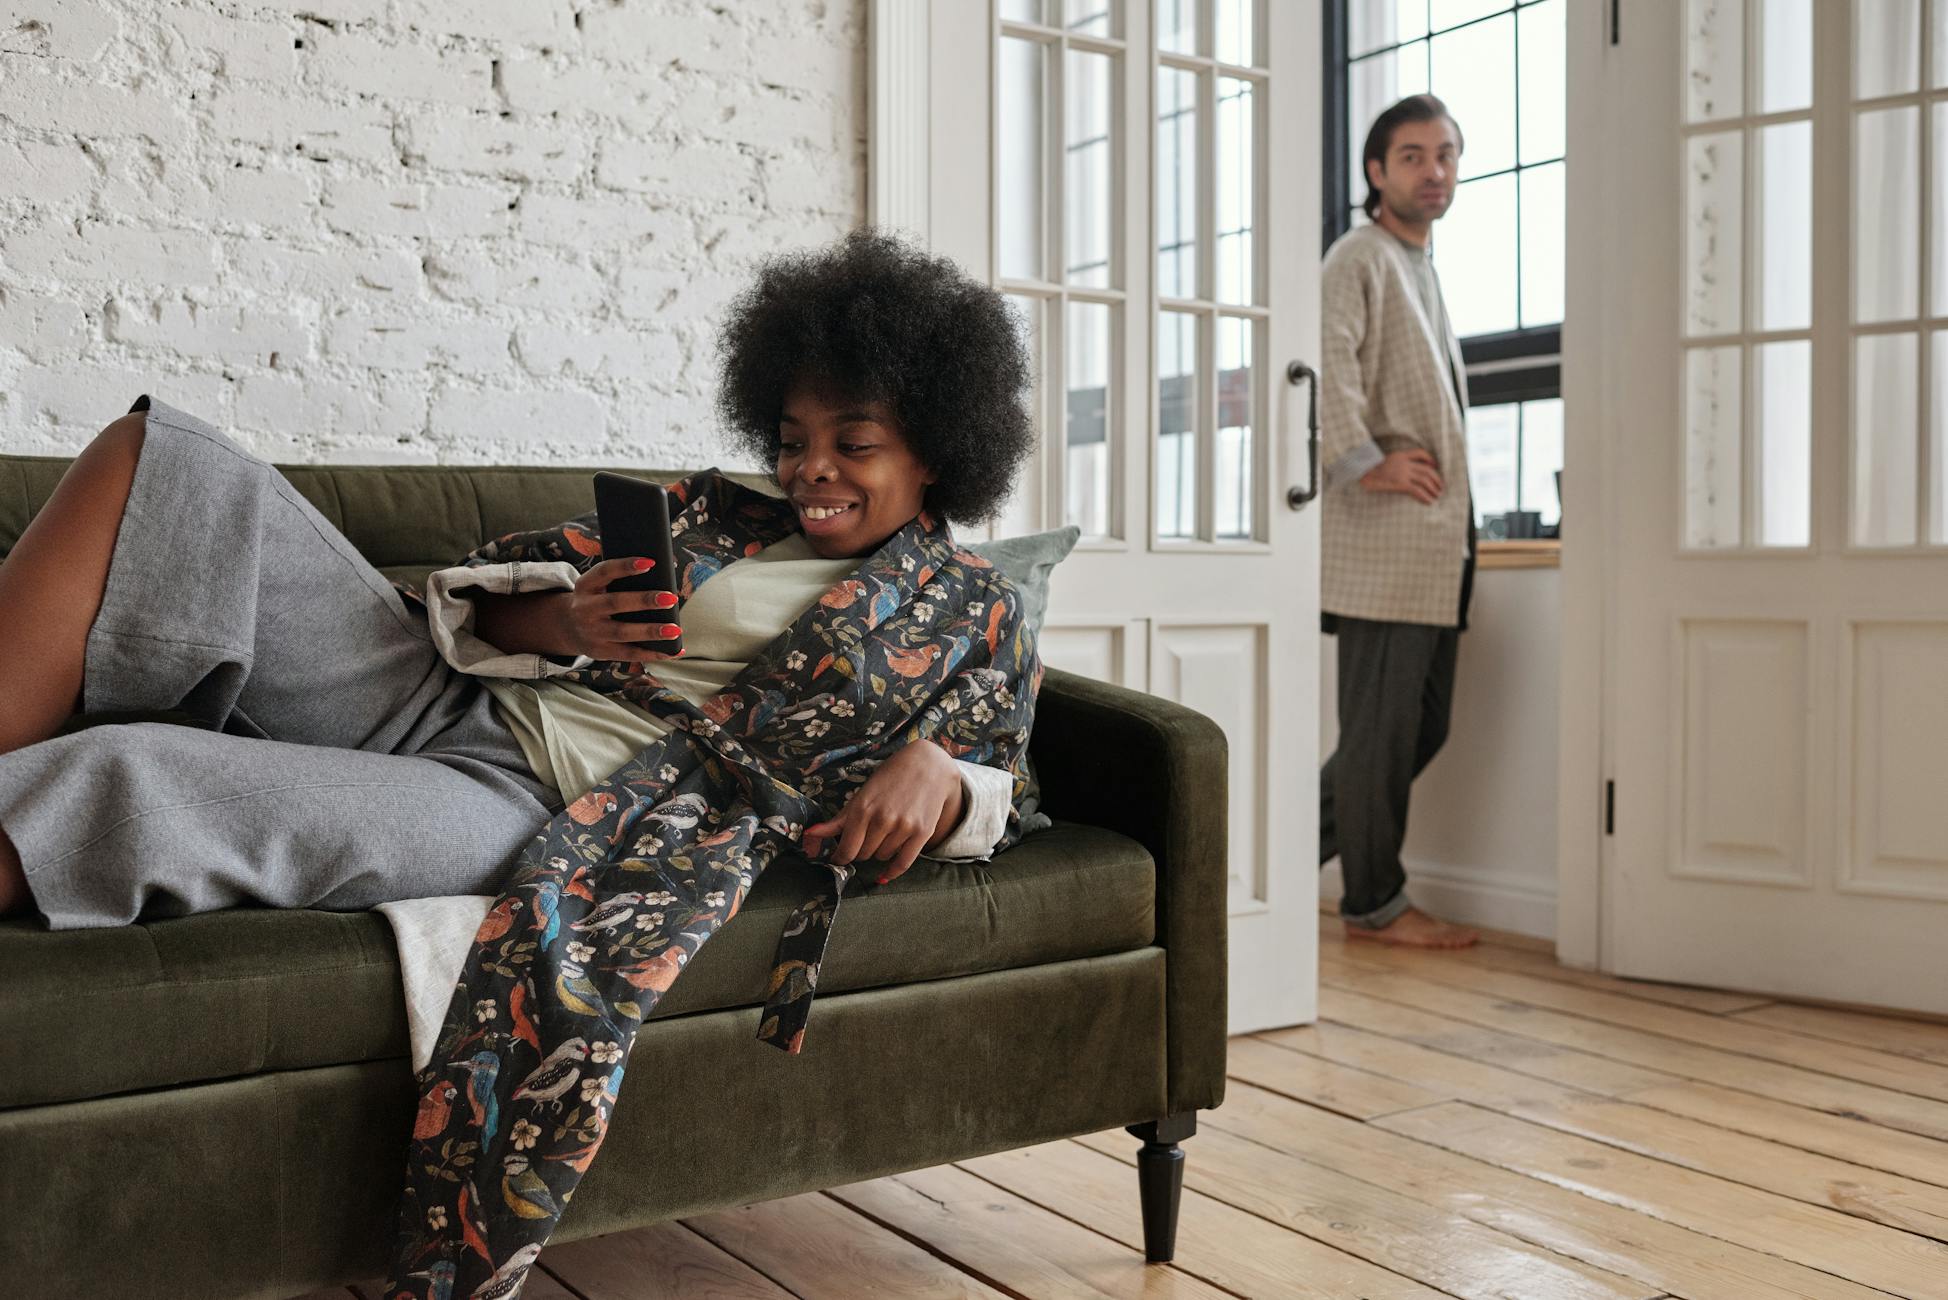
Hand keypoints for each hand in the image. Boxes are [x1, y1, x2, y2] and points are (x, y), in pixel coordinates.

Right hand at [551, 557, 681, 663]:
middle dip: (644, 600)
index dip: (625, 566)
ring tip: (675, 629)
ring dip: (651, 631)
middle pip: (615, 603)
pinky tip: (671, 651)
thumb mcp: (597, 586)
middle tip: (671, 598)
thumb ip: (619, 581)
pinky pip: (628, 654)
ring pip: (623, 632)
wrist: (568, 627)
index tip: (650, 562)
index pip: (604, 571)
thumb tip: (660, 579)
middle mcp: (584, 608)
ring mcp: (592, 632)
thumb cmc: (596, 599)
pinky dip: (652, 654)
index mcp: (585, 586)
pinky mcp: (600, 651)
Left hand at [802, 741, 964, 884]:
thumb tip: (809, 835)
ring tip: (885, 832)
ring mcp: (904, 827)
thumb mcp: (861, 795)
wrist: (927, 766)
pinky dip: (891, 872)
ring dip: (879, 851)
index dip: (840, 857)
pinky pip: (903, 863)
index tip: (839, 857)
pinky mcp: (922, 833)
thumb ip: (838, 820)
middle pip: (863, 854)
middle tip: (866, 836)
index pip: (846, 849)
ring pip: (882, 857)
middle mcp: (883, 819)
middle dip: (861, 849)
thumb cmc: (889, 778)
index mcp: (863, 809)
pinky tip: (884, 875)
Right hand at [1361, 450, 1444, 504]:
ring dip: (1434, 489)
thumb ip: (1394, 463)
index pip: (1420, 453)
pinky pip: (1418, 490)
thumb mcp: (1383, 461)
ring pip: (1425, 480)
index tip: (1434, 467)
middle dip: (1437, 480)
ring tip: (1437, 496)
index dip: (1430, 460)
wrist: (1360, 473)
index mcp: (1400, 455)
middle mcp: (1404, 463)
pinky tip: (1429, 502)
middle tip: (1440, 488)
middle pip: (1427, 469)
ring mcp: (1403, 473)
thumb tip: (1402, 472)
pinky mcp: (1400, 484)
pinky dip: (1425, 496)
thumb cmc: (1368, 470)